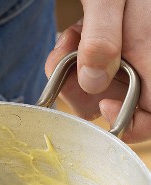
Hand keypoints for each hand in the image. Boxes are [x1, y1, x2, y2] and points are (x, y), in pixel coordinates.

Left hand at [45, 0, 150, 143]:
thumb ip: (103, 37)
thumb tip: (91, 82)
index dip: (129, 124)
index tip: (100, 103)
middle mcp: (146, 61)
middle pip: (118, 102)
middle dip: (85, 88)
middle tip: (68, 65)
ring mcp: (129, 56)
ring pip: (99, 87)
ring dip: (75, 69)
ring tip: (71, 41)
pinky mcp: (113, 48)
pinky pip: (92, 68)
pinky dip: (77, 55)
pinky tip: (75, 34)